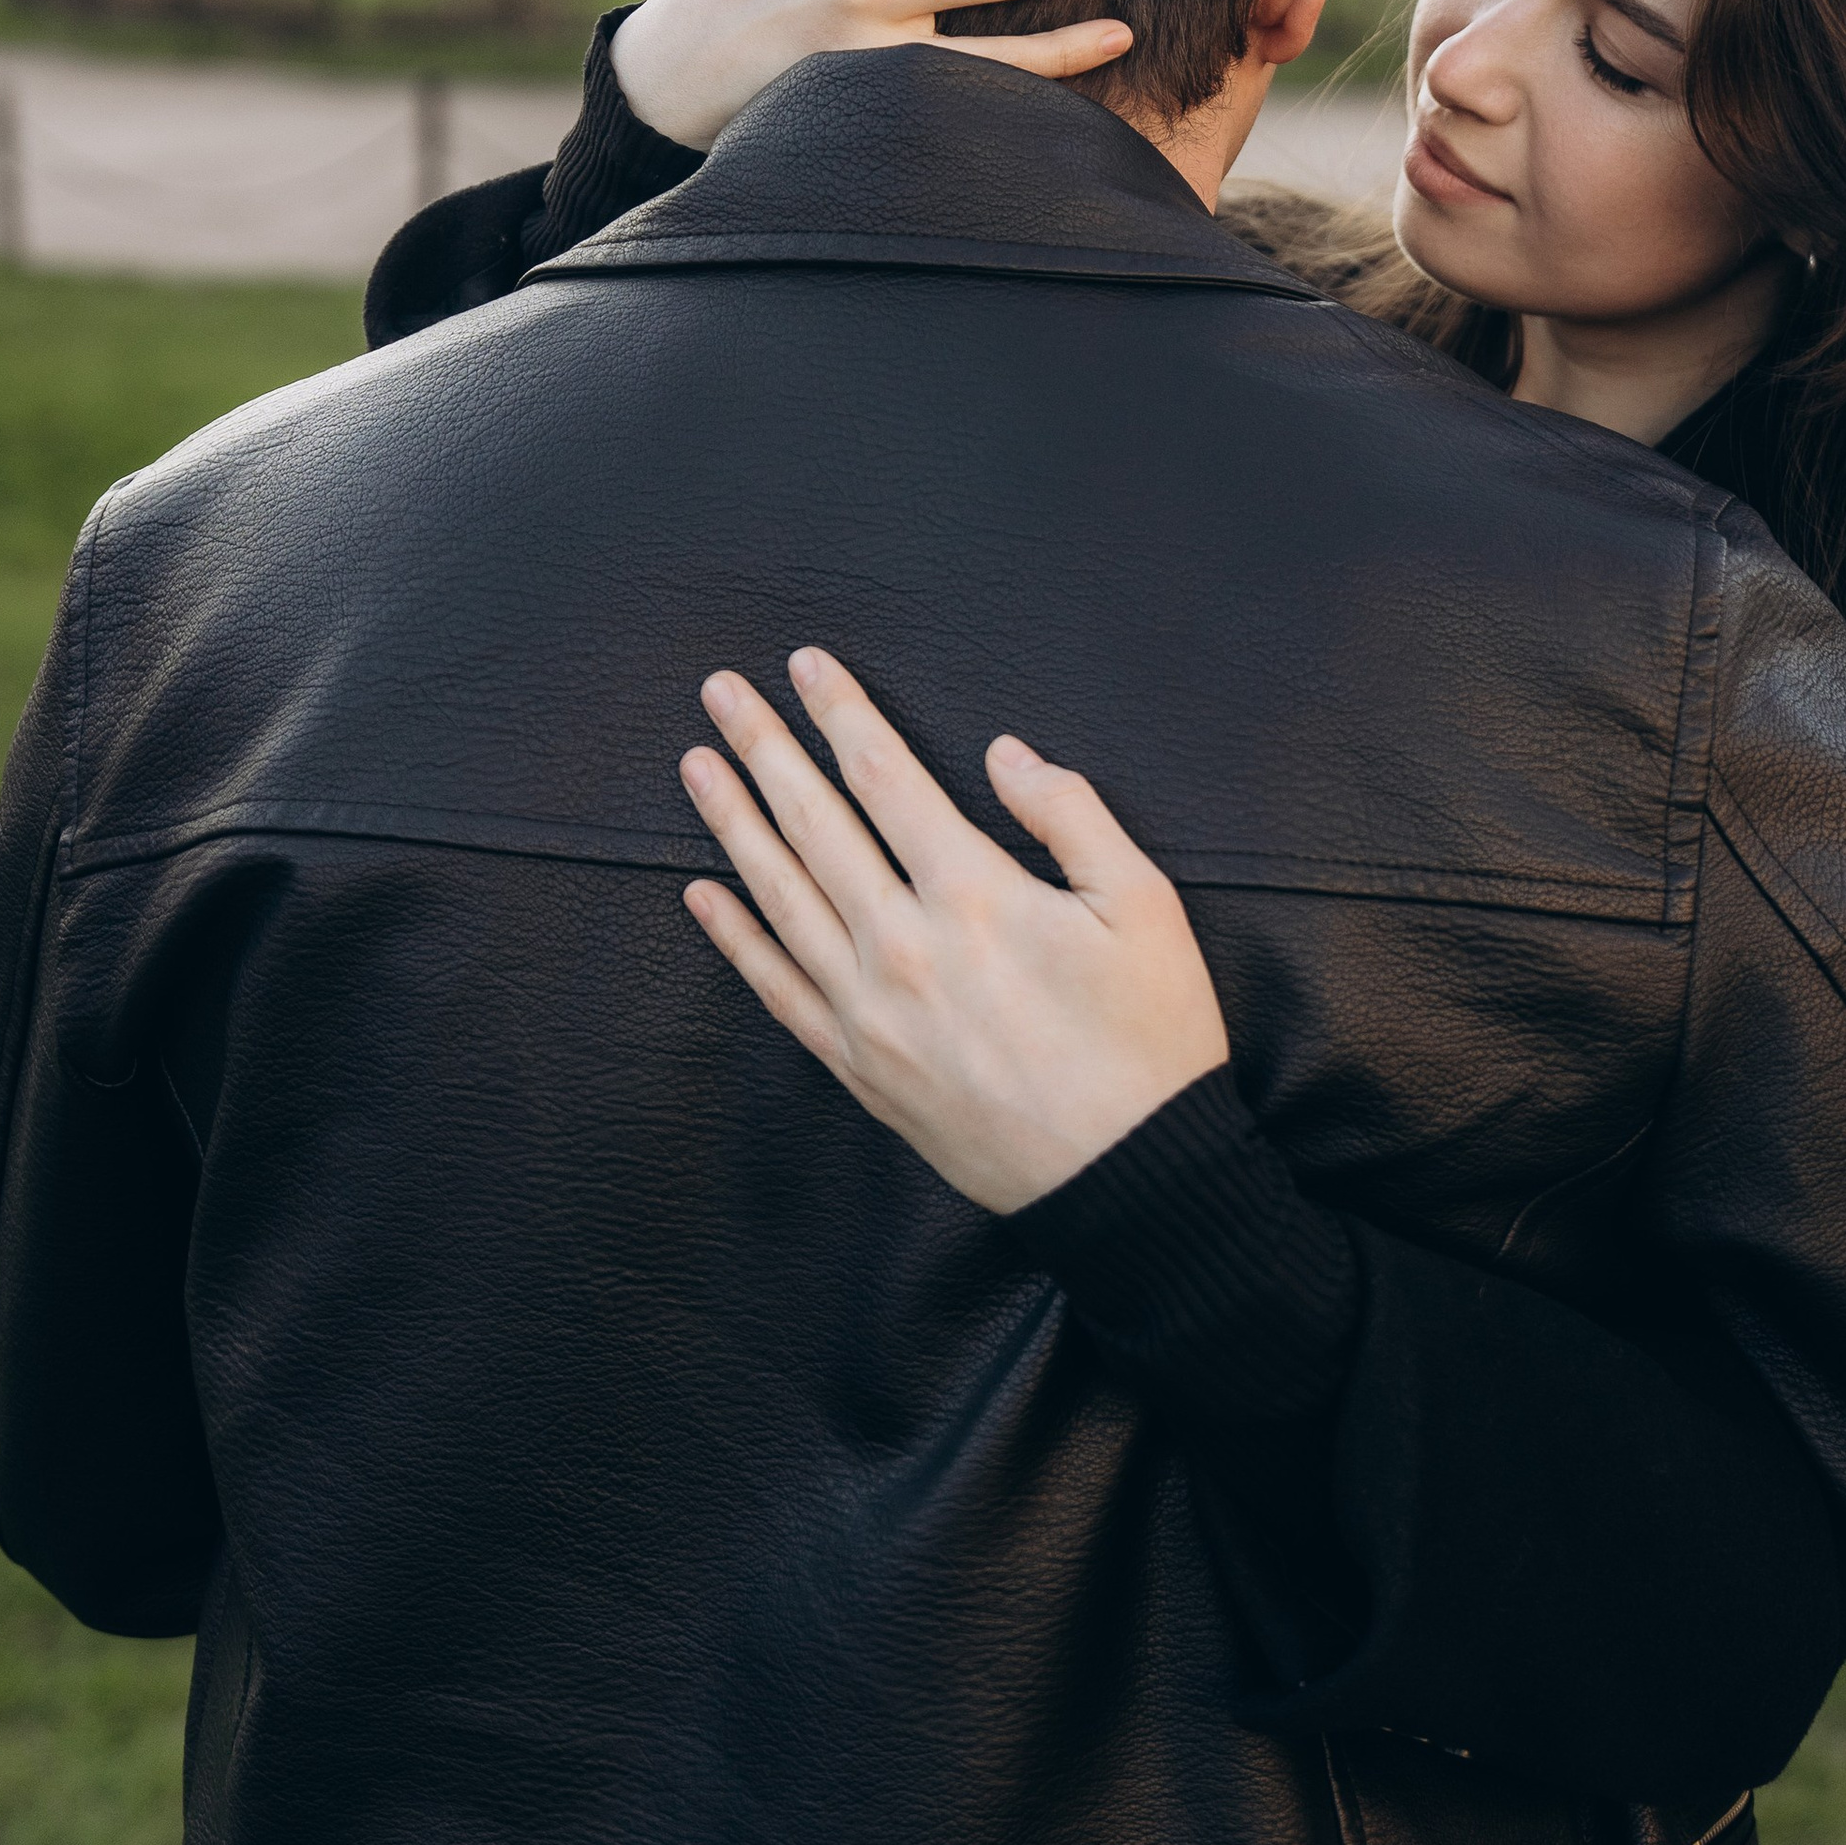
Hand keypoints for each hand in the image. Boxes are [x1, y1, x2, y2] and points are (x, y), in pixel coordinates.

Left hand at [677, 649, 1228, 1213]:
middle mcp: (903, 945)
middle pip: (816, 823)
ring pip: (781, 897)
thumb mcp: (1145, 908)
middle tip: (721, 691)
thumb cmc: (1148, 1042)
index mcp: (975, 895)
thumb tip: (1005, 754)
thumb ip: (1072, 817)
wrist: (1127, 1179)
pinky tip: (703, 893)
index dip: (842, 712)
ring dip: (733, 824)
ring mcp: (870, 1010)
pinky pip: (777, 990)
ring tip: (697, 766)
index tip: (805, 664)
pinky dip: (735, 939)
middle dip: (766, 748)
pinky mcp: (859, 1066)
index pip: (887, 777)